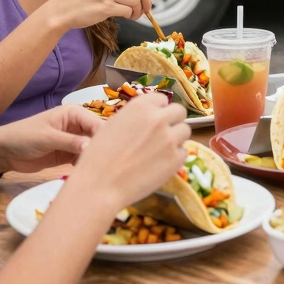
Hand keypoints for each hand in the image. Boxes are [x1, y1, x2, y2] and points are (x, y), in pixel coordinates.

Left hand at [0, 106, 104, 173]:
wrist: (3, 152)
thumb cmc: (24, 137)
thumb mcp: (47, 138)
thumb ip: (70, 142)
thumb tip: (93, 147)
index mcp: (74, 113)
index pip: (97, 124)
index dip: (105, 137)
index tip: (111, 153)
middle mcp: (78, 125)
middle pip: (98, 136)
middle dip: (102, 149)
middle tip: (108, 166)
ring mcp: (74, 140)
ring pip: (92, 149)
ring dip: (95, 159)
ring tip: (101, 172)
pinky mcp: (69, 155)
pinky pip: (83, 159)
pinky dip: (86, 165)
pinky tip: (90, 174)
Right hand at [69, 92, 190, 211]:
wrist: (99, 185)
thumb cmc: (99, 156)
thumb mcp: (114, 124)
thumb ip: (136, 116)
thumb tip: (151, 117)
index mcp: (141, 106)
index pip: (162, 99)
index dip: (158, 110)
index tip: (152, 120)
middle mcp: (158, 118)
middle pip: (179, 111)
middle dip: (172, 121)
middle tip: (161, 134)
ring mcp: (170, 138)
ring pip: (185, 131)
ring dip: (175, 139)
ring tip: (159, 151)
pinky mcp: (176, 159)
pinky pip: (183, 153)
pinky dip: (174, 158)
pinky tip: (158, 166)